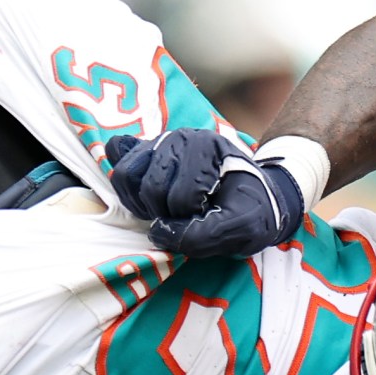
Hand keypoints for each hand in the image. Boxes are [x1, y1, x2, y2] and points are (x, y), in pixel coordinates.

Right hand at [104, 131, 305, 257]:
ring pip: (126, 175)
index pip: (181, 195)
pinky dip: (127, 190)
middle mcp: (180, 138)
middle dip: (165, 214)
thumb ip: (204, 236)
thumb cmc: (251, 210)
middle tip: (186, 219)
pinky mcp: (144, 152)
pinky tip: (147, 201)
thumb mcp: (244, 229)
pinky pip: (118, 163)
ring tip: (165, 212)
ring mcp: (159, 142)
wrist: (256, 198)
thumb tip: (157, 232)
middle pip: (149, 186)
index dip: (191, 219)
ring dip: (142, 204)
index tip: (208, 218)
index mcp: (208, 148)